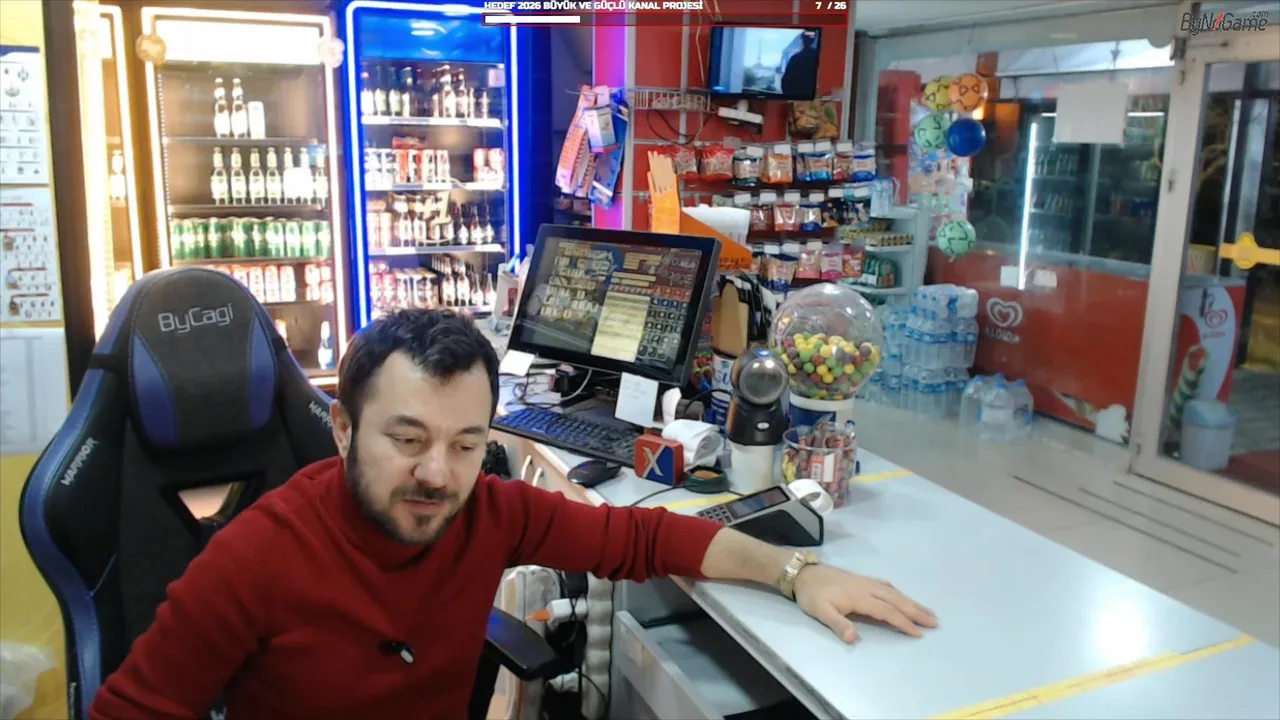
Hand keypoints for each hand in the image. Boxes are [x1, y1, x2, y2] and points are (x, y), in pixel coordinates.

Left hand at [793, 564, 936, 643]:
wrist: (803, 572)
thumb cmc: (812, 595)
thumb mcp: (820, 612)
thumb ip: (838, 624)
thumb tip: (854, 639)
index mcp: (860, 597)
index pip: (887, 611)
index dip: (903, 622)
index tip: (918, 633)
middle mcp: (868, 588)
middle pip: (896, 600)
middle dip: (916, 611)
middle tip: (935, 621)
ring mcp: (866, 582)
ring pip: (894, 592)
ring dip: (911, 602)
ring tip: (927, 611)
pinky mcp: (862, 579)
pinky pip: (886, 586)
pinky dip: (898, 592)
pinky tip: (902, 596)